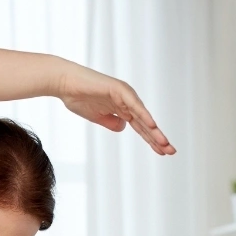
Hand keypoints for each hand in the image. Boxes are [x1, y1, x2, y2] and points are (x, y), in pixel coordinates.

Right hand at [59, 63, 174, 155]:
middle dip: (157, 138)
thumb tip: (123, 128)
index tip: (162, 152)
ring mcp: (124, 95)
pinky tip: (152, 126)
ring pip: (142, 116)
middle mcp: (127, 102)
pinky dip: (143, 115)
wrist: (65, 84)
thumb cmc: (78, 98)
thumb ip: (111, 122)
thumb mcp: (97, 117)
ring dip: (153, 130)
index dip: (151, 140)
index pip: (140, 128)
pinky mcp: (118, 89)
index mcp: (122, 109)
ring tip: (164, 143)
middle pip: (145, 123)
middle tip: (171, 151)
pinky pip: (133, 105)